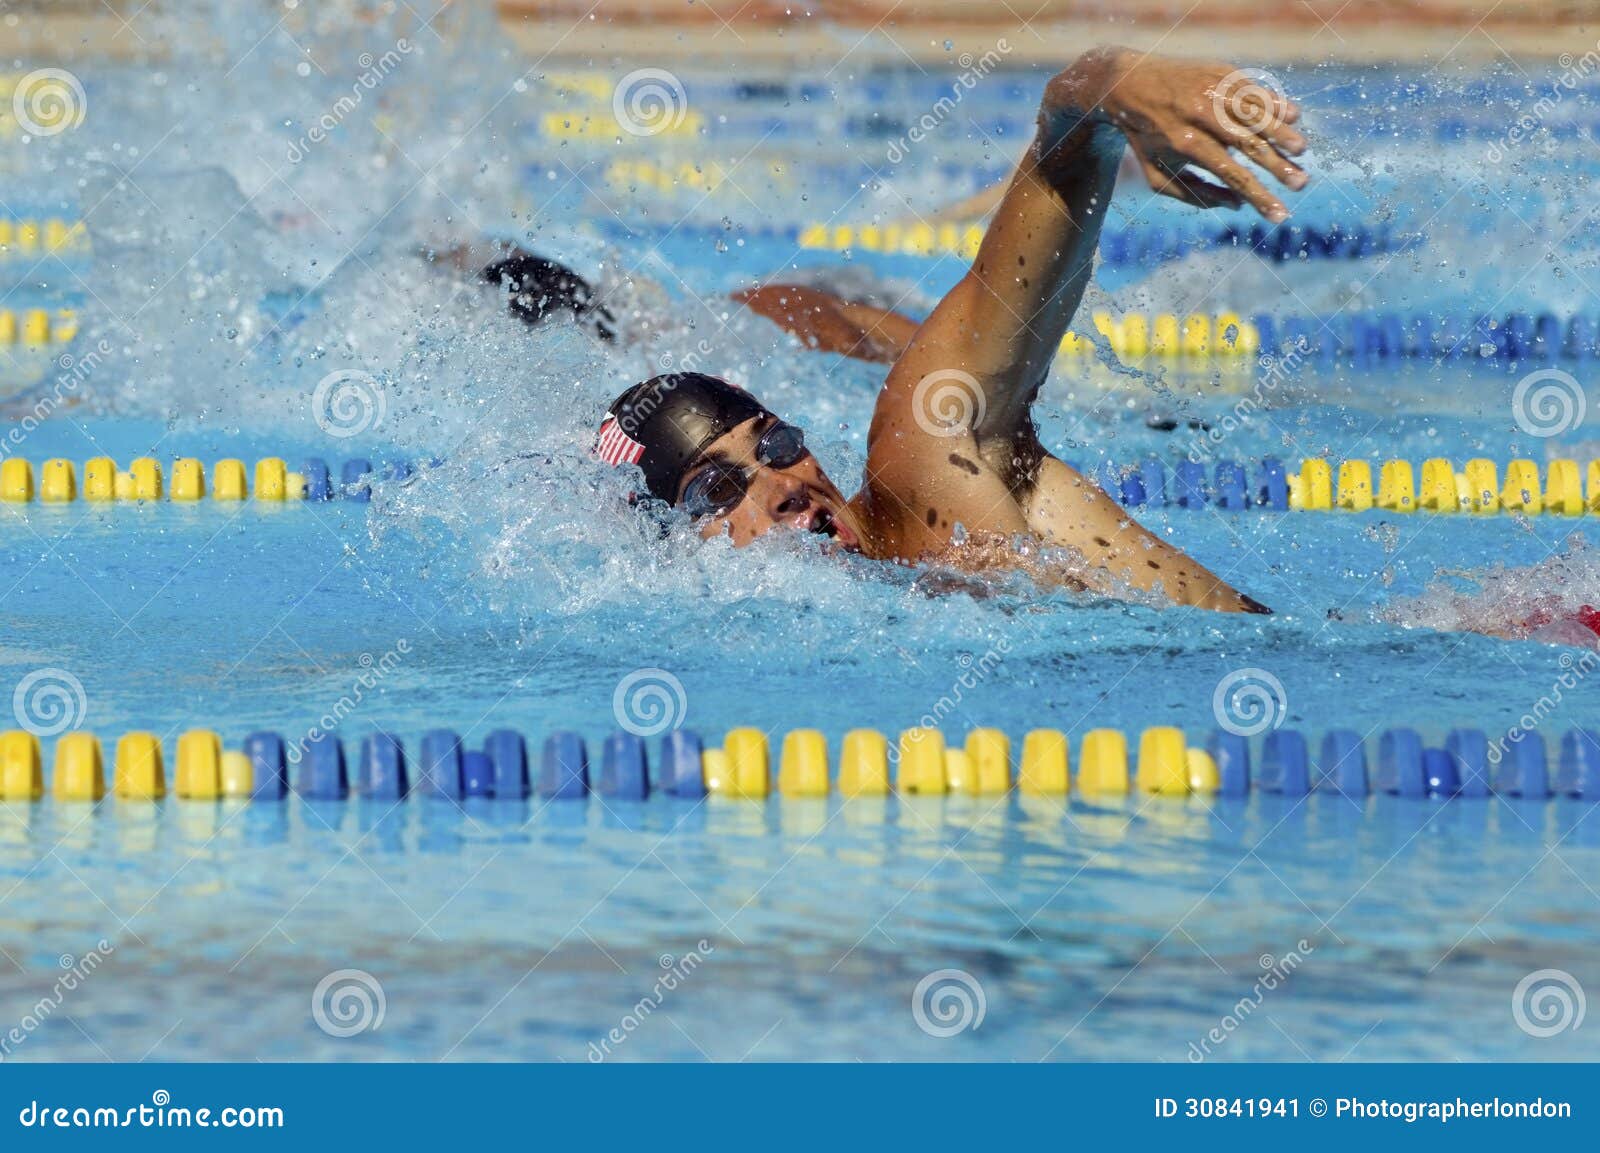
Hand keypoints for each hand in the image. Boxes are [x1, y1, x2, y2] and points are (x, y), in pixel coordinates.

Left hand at [1048, 48, 1307, 221]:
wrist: (1127, 83)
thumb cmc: (1146, 139)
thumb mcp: (1158, 175)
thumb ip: (1196, 195)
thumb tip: (1238, 205)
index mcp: (1185, 144)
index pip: (1231, 175)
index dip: (1258, 196)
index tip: (1281, 215)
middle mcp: (1200, 114)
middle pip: (1248, 144)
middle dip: (1278, 166)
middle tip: (1302, 183)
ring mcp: (1211, 90)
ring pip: (1255, 112)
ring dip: (1281, 132)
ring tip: (1301, 150)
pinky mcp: (1220, 72)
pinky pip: (1252, 88)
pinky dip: (1273, 101)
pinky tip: (1293, 115)